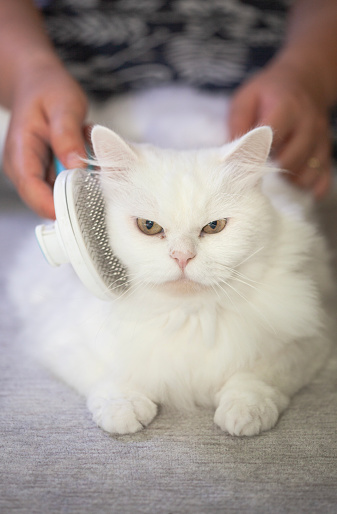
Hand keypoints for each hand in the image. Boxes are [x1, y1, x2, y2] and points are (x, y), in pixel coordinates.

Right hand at [3, 59, 87, 217]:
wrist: (39, 83)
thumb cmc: (49, 90)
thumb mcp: (64, 105)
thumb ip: (68, 135)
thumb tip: (76, 166)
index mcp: (20, 153)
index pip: (33, 191)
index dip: (56, 206)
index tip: (84, 209)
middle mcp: (22, 169)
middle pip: (45, 202)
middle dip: (73, 201)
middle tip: (101, 189)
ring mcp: (33, 173)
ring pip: (57, 198)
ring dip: (79, 191)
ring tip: (94, 167)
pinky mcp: (46, 173)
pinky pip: (65, 188)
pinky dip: (80, 182)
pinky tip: (89, 166)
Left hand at [228, 59, 331, 198]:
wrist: (305, 81)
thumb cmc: (268, 93)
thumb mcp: (246, 98)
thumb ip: (238, 123)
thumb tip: (230, 154)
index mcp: (287, 107)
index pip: (270, 139)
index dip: (254, 155)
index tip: (241, 164)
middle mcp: (308, 123)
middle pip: (289, 160)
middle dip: (269, 171)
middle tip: (255, 173)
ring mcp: (320, 139)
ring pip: (306, 173)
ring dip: (287, 182)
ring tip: (272, 178)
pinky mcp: (326, 152)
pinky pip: (322, 179)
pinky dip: (308, 188)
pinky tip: (292, 188)